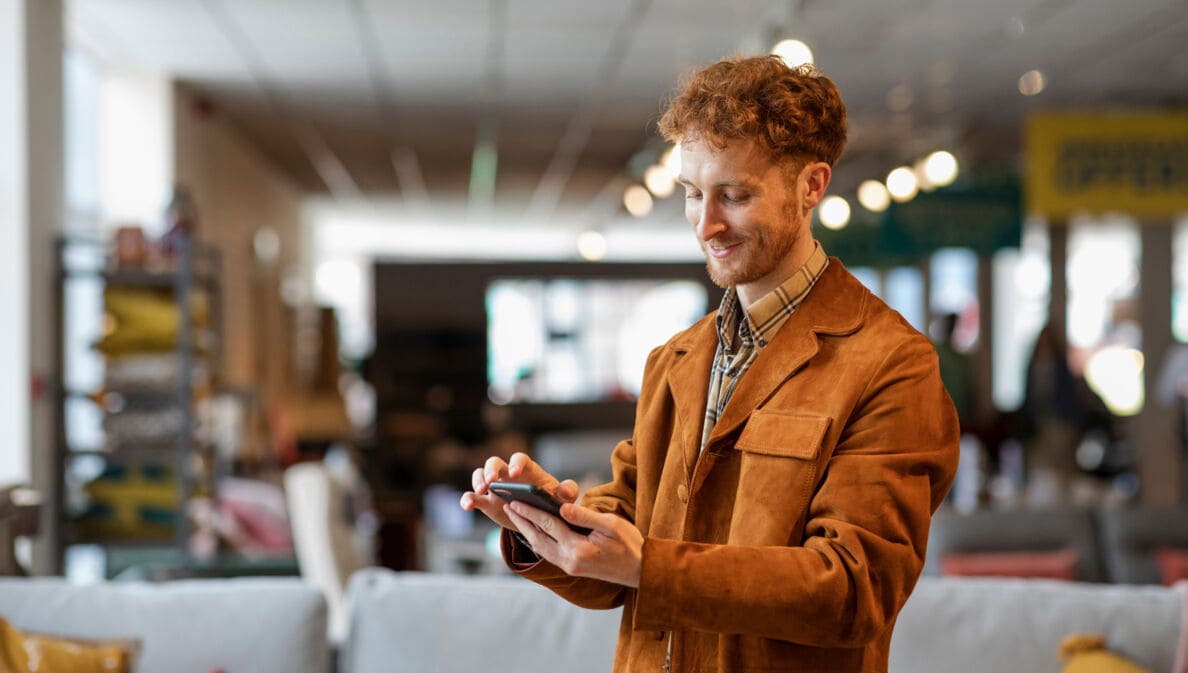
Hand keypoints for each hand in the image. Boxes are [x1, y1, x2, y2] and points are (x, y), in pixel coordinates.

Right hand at [459, 452, 577, 531]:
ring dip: (477, 481)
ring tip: (480, 492)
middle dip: (491, 470)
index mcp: (527, 470)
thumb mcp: (562, 498)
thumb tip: (566, 490)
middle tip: (492, 481)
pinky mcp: (486, 501)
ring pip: (479, 475)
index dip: (515, 464)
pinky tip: (467, 505)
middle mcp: (507, 474)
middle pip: (494, 462)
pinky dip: (467, 499)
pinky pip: (472, 496)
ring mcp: (494, 487)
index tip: (514, 475)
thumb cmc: (550, 502)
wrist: (539, 519)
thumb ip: (567, 491)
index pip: (519, 459)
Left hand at [504, 499, 642, 587]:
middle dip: (522, 521)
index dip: (530, 512)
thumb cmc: (630, 544)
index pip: (548, 525)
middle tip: (507, 506)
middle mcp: (570, 561)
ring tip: (516, 517)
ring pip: (541, 548)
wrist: (642, 571)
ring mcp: (570, 567)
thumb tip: (561, 506)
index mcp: (578, 548)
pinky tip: (533, 533)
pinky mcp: (573, 569)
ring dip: (527, 532)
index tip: (515, 501)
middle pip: (538, 538)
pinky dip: (538, 542)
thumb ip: (584, 516)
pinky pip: (549, 554)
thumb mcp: (611, 524)